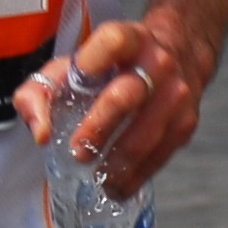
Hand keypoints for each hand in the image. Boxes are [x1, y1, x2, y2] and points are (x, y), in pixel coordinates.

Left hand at [10, 15, 206, 202]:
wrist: (179, 52)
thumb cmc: (114, 64)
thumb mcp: (75, 64)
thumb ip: (41, 92)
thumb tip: (41, 133)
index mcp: (128, 40)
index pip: (112, 42)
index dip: (92, 62)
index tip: (75, 84)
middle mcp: (157, 64)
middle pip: (126, 97)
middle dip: (99, 128)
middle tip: (78, 153)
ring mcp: (176, 94)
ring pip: (146, 135)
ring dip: (118, 164)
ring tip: (97, 180)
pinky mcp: (187, 122)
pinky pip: (161, 154)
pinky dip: (137, 176)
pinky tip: (117, 187)